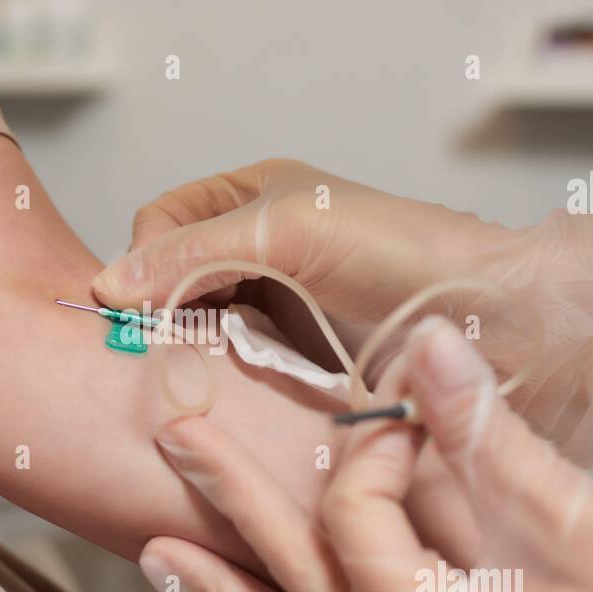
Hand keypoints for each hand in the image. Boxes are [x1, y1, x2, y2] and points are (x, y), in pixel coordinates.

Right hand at [94, 160, 592, 463]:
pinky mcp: (288, 358)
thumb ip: (192, 251)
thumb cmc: (399, 252)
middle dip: (158, 311)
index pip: (156, 225)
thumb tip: (107, 285)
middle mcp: (253, 250)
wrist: (486, 317)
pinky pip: (229, 368)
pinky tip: (223, 394)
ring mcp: (271, 306)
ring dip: (187, 351)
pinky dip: (218, 380)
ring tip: (192, 373)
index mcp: (248, 197)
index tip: (140, 307)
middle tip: (158, 348)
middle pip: (167, 279)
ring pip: (192, 328)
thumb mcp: (284, 231)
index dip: (143, 263)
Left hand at [141, 318, 592, 591]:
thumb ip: (486, 434)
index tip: (426, 414)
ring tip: (157, 553)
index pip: (353, 515)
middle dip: (229, 495)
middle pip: (287, 573)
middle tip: (168, 433)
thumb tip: (427, 339)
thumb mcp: (573, 522)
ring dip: (226, 587)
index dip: (379, 446)